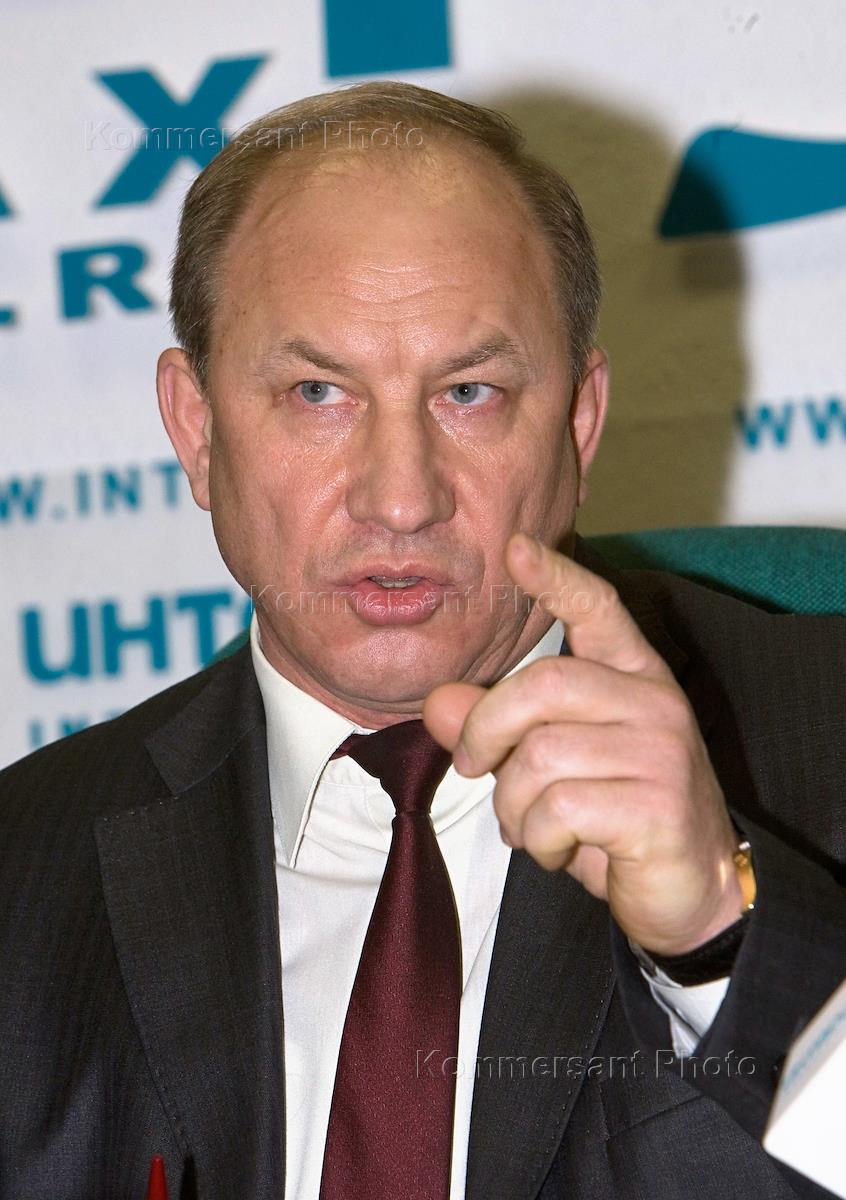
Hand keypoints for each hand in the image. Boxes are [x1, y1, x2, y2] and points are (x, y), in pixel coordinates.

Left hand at [423, 533, 743, 955]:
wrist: (691, 890)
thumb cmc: (614, 815)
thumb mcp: (551, 763)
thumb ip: (497, 725)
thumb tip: (436, 702)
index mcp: (633, 676)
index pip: (598, 609)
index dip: (557, 578)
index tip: (515, 547)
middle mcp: (654, 702)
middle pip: (542, 686)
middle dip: (485, 730)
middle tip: (472, 765)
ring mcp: (662, 752)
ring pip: (540, 756)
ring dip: (513, 804)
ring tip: (530, 826)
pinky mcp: (659, 807)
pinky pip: (558, 808)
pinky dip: (538, 838)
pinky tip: (557, 849)